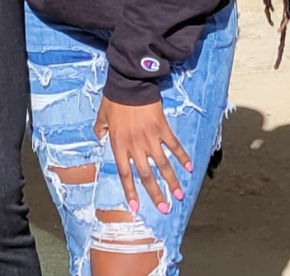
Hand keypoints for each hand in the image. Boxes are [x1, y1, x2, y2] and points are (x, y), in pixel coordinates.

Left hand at [96, 95, 191, 214]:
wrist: (130, 82)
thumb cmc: (114, 98)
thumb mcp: (102, 115)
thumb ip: (100, 129)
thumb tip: (100, 137)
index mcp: (119, 144)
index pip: (125, 173)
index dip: (131, 191)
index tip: (136, 207)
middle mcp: (135, 145)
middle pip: (146, 174)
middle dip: (155, 194)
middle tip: (164, 208)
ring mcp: (150, 137)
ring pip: (162, 165)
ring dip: (171, 181)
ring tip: (178, 195)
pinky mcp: (162, 128)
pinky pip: (174, 145)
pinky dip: (182, 156)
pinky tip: (189, 167)